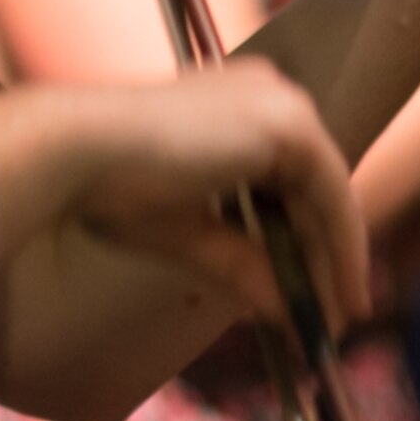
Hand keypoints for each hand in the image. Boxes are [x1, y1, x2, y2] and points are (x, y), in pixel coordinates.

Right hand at [44, 60, 370, 329]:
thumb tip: (288, 316)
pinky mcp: (292, 126)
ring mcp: (282, 104)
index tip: (313, 298)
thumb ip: (242, 266)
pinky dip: (342, 252)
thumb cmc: (111, 184)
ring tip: (334, 326)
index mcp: (235, 106)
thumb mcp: (190, 234)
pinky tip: (340, 298)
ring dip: (336, 265)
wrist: (77, 152)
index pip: (289, 182)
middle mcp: (267, 94)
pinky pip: (334, 199)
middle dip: (326, 260)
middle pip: (315, 190)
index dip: (305, 243)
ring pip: (328, 198)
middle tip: (331, 323)